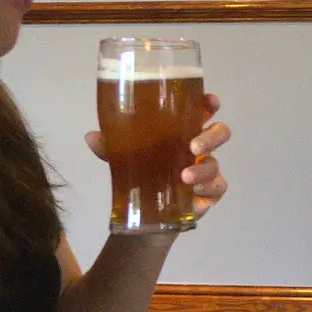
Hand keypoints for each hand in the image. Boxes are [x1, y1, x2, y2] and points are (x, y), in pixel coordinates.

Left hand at [87, 93, 230, 219]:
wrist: (145, 211)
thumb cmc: (142, 172)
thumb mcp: (124, 155)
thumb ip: (110, 145)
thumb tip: (91, 136)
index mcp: (183, 130)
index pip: (203, 110)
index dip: (210, 103)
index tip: (209, 100)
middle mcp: (200, 147)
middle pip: (220, 133)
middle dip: (212, 136)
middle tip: (193, 146)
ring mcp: (207, 170)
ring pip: (216, 164)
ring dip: (203, 169)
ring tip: (184, 177)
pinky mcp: (209, 193)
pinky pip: (216, 188)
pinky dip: (206, 191)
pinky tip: (193, 195)